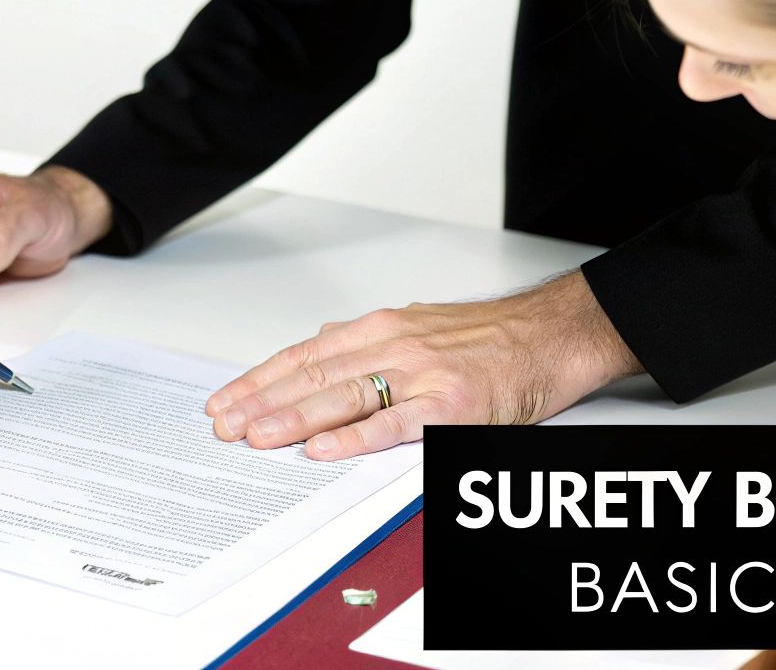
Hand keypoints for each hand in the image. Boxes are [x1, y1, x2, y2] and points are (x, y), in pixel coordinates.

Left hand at [205, 271, 642, 459]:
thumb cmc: (489, 337)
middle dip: (263, 402)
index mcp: (381, 328)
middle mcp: (394, 345)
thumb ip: (366, 341)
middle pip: (314, 376)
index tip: (227, 400)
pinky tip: (324, 449)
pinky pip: (395, 424)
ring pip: (344, 397)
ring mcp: (422, 375)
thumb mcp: (416, 325)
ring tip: (258, 437)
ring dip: (294, 418)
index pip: (304, 355)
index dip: (260, 379)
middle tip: (226, 425)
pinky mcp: (450, 406)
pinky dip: (355, 437)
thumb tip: (319, 346)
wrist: (549, 335)